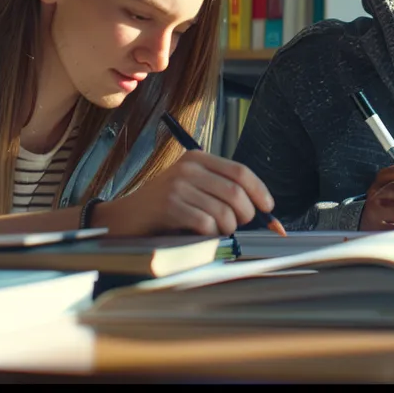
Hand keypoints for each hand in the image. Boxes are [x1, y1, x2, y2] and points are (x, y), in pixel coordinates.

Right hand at [91, 150, 274, 237]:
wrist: (124, 220)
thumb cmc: (165, 209)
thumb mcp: (194, 190)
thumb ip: (222, 192)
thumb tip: (264, 210)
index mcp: (197, 158)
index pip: (240, 171)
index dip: (259, 191)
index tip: (268, 208)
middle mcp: (188, 168)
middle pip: (236, 192)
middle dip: (244, 215)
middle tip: (237, 225)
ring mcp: (177, 186)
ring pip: (223, 211)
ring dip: (226, 228)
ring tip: (214, 230)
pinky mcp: (169, 205)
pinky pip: (206, 224)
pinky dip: (209, 234)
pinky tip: (198, 233)